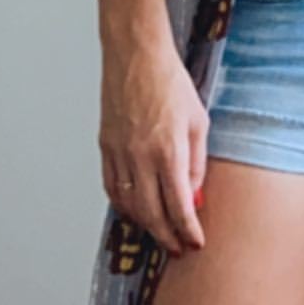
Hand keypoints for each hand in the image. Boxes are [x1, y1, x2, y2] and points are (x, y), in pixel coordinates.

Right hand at [99, 41, 208, 256]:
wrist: (136, 56)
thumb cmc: (170, 82)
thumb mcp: (199, 122)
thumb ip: (197, 163)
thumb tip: (195, 196)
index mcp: (169, 151)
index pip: (179, 206)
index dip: (188, 230)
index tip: (195, 243)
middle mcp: (141, 157)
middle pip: (152, 213)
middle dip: (166, 237)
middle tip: (178, 248)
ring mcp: (119, 153)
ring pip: (129, 205)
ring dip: (145, 225)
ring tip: (159, 234)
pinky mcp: (105, 147)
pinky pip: (112, 187)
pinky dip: (123, 205)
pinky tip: (134, 211)